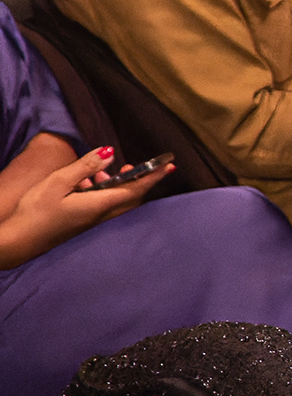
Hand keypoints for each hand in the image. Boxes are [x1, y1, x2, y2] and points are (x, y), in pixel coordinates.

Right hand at [0, 149, 171, 268]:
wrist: (18, 242)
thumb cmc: (35, 212)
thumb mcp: (58, 182)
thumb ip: (85, 167)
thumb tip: (109, 153)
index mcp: (99, 205)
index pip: (135, 188)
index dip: (153, 175)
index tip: (169, 164)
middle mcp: (100, 216)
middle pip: (131, 196)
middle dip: (140, 178)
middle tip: (145, 164)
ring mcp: (91, 221)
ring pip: (116, 200)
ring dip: (117, 183)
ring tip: (103, 168)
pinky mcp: (82, 222)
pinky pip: (101, 204)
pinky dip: (101, 190)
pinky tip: (84, 181)